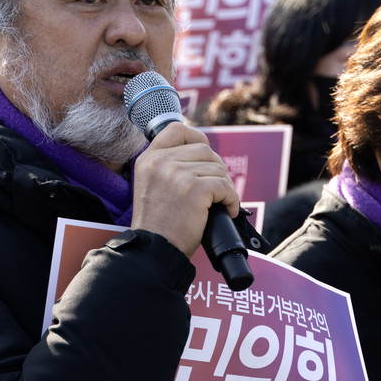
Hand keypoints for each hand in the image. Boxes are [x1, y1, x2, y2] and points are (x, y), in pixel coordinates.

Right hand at [131, 121, 239, 256]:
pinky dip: (232, 200)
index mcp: (148, 159)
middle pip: (204, 150)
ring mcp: (177, 173)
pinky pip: (225, 186)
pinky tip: (228, 210)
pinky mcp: (194, 189)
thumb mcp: (152, 186)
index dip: (196, 139)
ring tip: (220, 203)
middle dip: (216, 169)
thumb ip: (168, 167)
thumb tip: (204, 156)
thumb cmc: (157, 226)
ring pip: (217, 168)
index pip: (177, 129)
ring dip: (225, 187)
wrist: (154, 250)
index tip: (204, 156)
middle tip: (217, 190)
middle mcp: (160, 161)